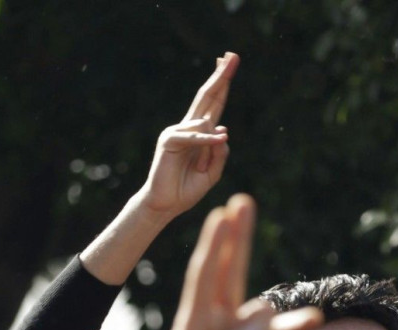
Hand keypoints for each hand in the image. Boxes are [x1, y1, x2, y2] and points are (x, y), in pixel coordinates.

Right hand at [139, 52, 239, 218]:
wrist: (166, 205)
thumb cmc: (187, 190)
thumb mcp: (212, 173)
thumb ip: (220, 154)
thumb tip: (223, 131)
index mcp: (201, 134)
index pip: (214, 103)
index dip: (222, 83)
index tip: (229, 61)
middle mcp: (189, 128)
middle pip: (207, 97)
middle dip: (221, 76)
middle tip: (232, 55)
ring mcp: (178, 131)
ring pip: (205, 123)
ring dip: (209, 148)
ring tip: (200, 169)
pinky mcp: (170, 140)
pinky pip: (194, 136)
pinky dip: (207, 140)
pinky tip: (220, 138)